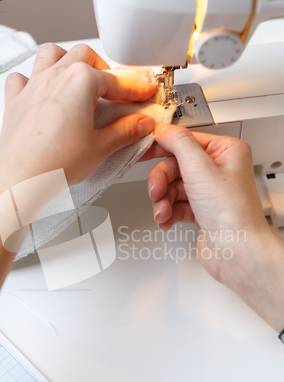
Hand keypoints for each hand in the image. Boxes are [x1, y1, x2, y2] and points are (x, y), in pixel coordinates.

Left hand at [0, 43, 155, 186]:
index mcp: (80, 82)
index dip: (134, 89)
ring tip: (77, 76)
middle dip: (102, 67)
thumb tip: (141, 123)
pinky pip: (21, 77)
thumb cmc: (56, 163)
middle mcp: (55, 76)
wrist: (21, 177)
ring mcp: (33, 86)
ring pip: (51, 54)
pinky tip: (41, 90)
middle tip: (112, 88)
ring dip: (67, 59)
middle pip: (84, 55)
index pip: (116, 82)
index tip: (143, 93)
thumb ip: (125, 131)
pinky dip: (32, 78)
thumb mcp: (101, 148)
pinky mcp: (16, 100)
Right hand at [145, 125, 271, 281]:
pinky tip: (166, 219)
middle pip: (175, 165)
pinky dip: (167, 212)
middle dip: (161, 181)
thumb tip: (164, 130)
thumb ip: (178, 143)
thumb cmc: (232, 214)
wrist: (236, 252)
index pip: (186, 141)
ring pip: (172, 187)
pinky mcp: (201, 211)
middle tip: (156, 191)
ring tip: (163, 211)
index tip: (145, 151)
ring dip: (163, 200)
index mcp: (226, 152)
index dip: (164, 147)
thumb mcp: (200, 168)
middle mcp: (218, 170)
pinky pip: (176, 205)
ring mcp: (209, 192)